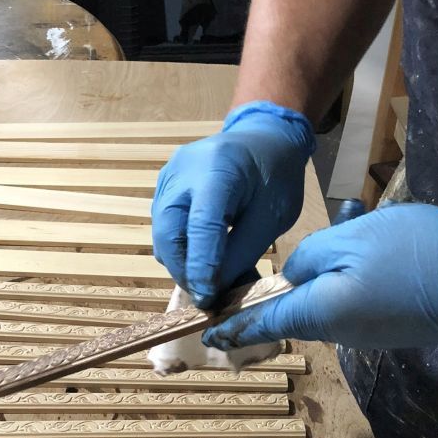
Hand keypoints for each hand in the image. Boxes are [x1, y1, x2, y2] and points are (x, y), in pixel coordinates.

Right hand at [151, 101, 314, 308]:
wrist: (263, 138)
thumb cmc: (275, 176)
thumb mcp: (271, 217)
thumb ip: (241, 252)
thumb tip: (214, 289)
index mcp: (218, 168)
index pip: (201, 226)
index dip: (201, 267)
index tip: (207, 298)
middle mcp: (184, 170)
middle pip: (169, 232)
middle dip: (183, 270)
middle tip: (204, 296)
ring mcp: (168, 176)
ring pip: (161, 234)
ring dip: (179, 263)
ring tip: (204, 281)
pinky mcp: (163, 187)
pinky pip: (163, 228)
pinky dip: (179, 250)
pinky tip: (199, 259)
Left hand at [204, 204, 437, 350]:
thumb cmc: (410, 255)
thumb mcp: (350, 240)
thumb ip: (309, 258)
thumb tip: (293, 275)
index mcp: (317, 311)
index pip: (262, 323)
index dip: (233, 325)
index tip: (209, 331)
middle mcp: (334, 331)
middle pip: (290, 316)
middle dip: (267, 306)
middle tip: (246, 290)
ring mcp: (360, 334)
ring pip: (318, 311)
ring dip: (306, 294)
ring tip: (306, 268)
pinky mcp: (382, 330)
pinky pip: (344, 312)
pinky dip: (333, 295)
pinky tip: (346, 272)